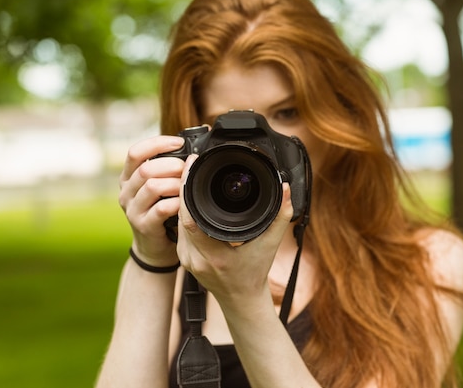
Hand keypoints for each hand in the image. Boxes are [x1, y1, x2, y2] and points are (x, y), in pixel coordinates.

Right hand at [119, 135, 185, 266]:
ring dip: (175, 184)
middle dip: (172, 165)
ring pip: (152, 186)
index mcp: (128, 177)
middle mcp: (126, 191)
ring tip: (186, 187)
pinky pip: (161, 209)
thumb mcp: (159, 187)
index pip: (135, 152)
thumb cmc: (161, 210)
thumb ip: (167, 169)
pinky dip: (176, 203)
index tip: (178, 143)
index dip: (157, 143)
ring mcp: (132, 209)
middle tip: (187, 170)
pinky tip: (183, 204)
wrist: (154, 246)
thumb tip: (192, 151)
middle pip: (146, 168)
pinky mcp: (143, 225)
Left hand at [175, 154, 294, 307]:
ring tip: (188, 175)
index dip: (187, 189)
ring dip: (181, 198)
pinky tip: (188, 196)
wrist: (241, 300)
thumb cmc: (255, 273)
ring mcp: (186, 259)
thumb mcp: (270, 244)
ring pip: (177, 220)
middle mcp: (195, 258)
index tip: (192, 165)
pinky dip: (183, 211)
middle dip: (183, 186)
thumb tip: (285, 189)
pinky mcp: (183, 257)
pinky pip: (179, 228)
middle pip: (179, 215)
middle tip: (190, 163)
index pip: (190, 217)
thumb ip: (280, 216)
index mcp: (214, 256)